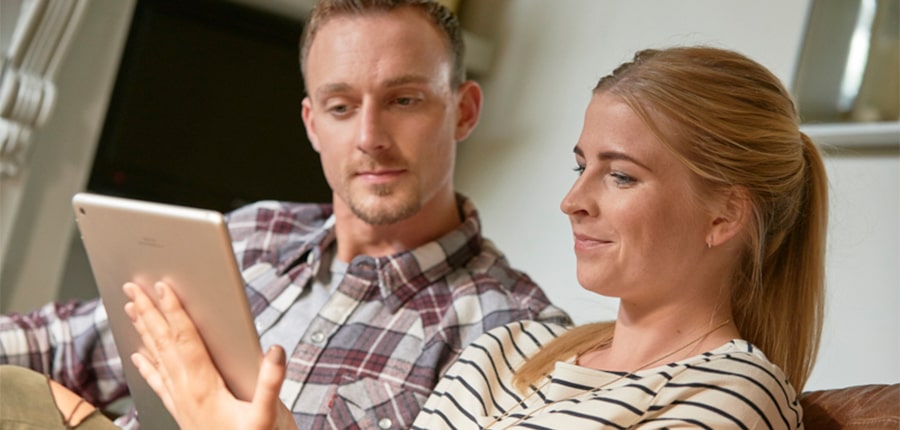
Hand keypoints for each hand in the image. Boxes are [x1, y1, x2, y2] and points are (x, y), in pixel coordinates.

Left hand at [124, 282, 296, 429]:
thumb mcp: (268, 417)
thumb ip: (271, 383)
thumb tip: (273, 350)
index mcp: (204, 387)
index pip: (185, 340)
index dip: (174, 312)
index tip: (163, 287)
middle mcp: (186, 392)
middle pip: (163, 343)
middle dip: (149, 312)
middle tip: (133, 286)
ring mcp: (181, 402)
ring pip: (157, 358)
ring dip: (144, 331)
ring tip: (132, 307)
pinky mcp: (182, 411)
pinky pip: (158, 382)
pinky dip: (147, 364)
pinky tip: (138, 355)